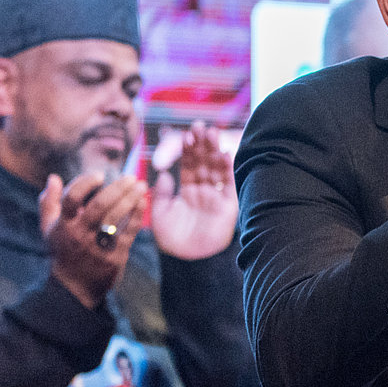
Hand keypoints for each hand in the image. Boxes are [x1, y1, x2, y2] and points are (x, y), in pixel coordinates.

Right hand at [40, 171, 145, 307]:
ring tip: (141, 185)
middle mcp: (80, 235)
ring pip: (116, 217)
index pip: (72, 199)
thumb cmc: (63, 251)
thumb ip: (49, 202)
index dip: (85, 183)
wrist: (75, 287)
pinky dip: (137, 214)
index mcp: (64, 225)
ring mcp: (98, 246)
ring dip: (131, 198)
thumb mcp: (50, 229)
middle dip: (117, 188)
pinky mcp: (115, 255)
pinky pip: (129, 230)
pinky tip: (143, 201)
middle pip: (99, 206)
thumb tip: (53, 177)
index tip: (100, 175)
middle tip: (130, 176)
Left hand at [152, 124, 237, 260]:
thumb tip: (163, 173)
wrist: (187, 260)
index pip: (189, 165)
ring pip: (216, 169)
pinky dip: (227, 169)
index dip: (188, 149)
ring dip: (214, 150)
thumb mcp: (159, 214)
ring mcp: (216, 197)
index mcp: (187, 191)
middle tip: (200, 125)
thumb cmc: (171, 240)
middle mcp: (203, 191)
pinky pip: (228, 184)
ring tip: (212, 133)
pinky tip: (224, 154)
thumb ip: (161, 193)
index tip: (187, 133)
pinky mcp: (228, 205)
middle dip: (202, 144)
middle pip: (204, 162)